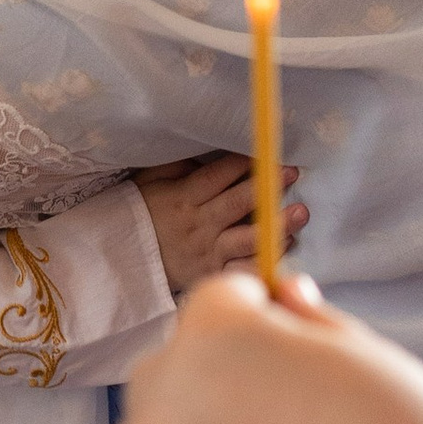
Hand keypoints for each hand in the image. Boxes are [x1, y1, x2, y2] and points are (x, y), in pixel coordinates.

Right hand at [132, 152, 305, 292]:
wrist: (122, 261)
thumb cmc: (141, 215)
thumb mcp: (151, 182)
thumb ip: (180, 166)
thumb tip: (211, 148)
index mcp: (183, 197)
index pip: (217, 176)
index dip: (243, 162)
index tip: (266, 151)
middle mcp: (199, 225)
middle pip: (237, 203)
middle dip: (266, 186)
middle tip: (291, 172)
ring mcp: (207, 253)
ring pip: (246, 238)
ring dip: (276, 225)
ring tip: (300, 212)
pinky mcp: (212, 275)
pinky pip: (242, 271)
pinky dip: (264, 262)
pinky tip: (285, 248)